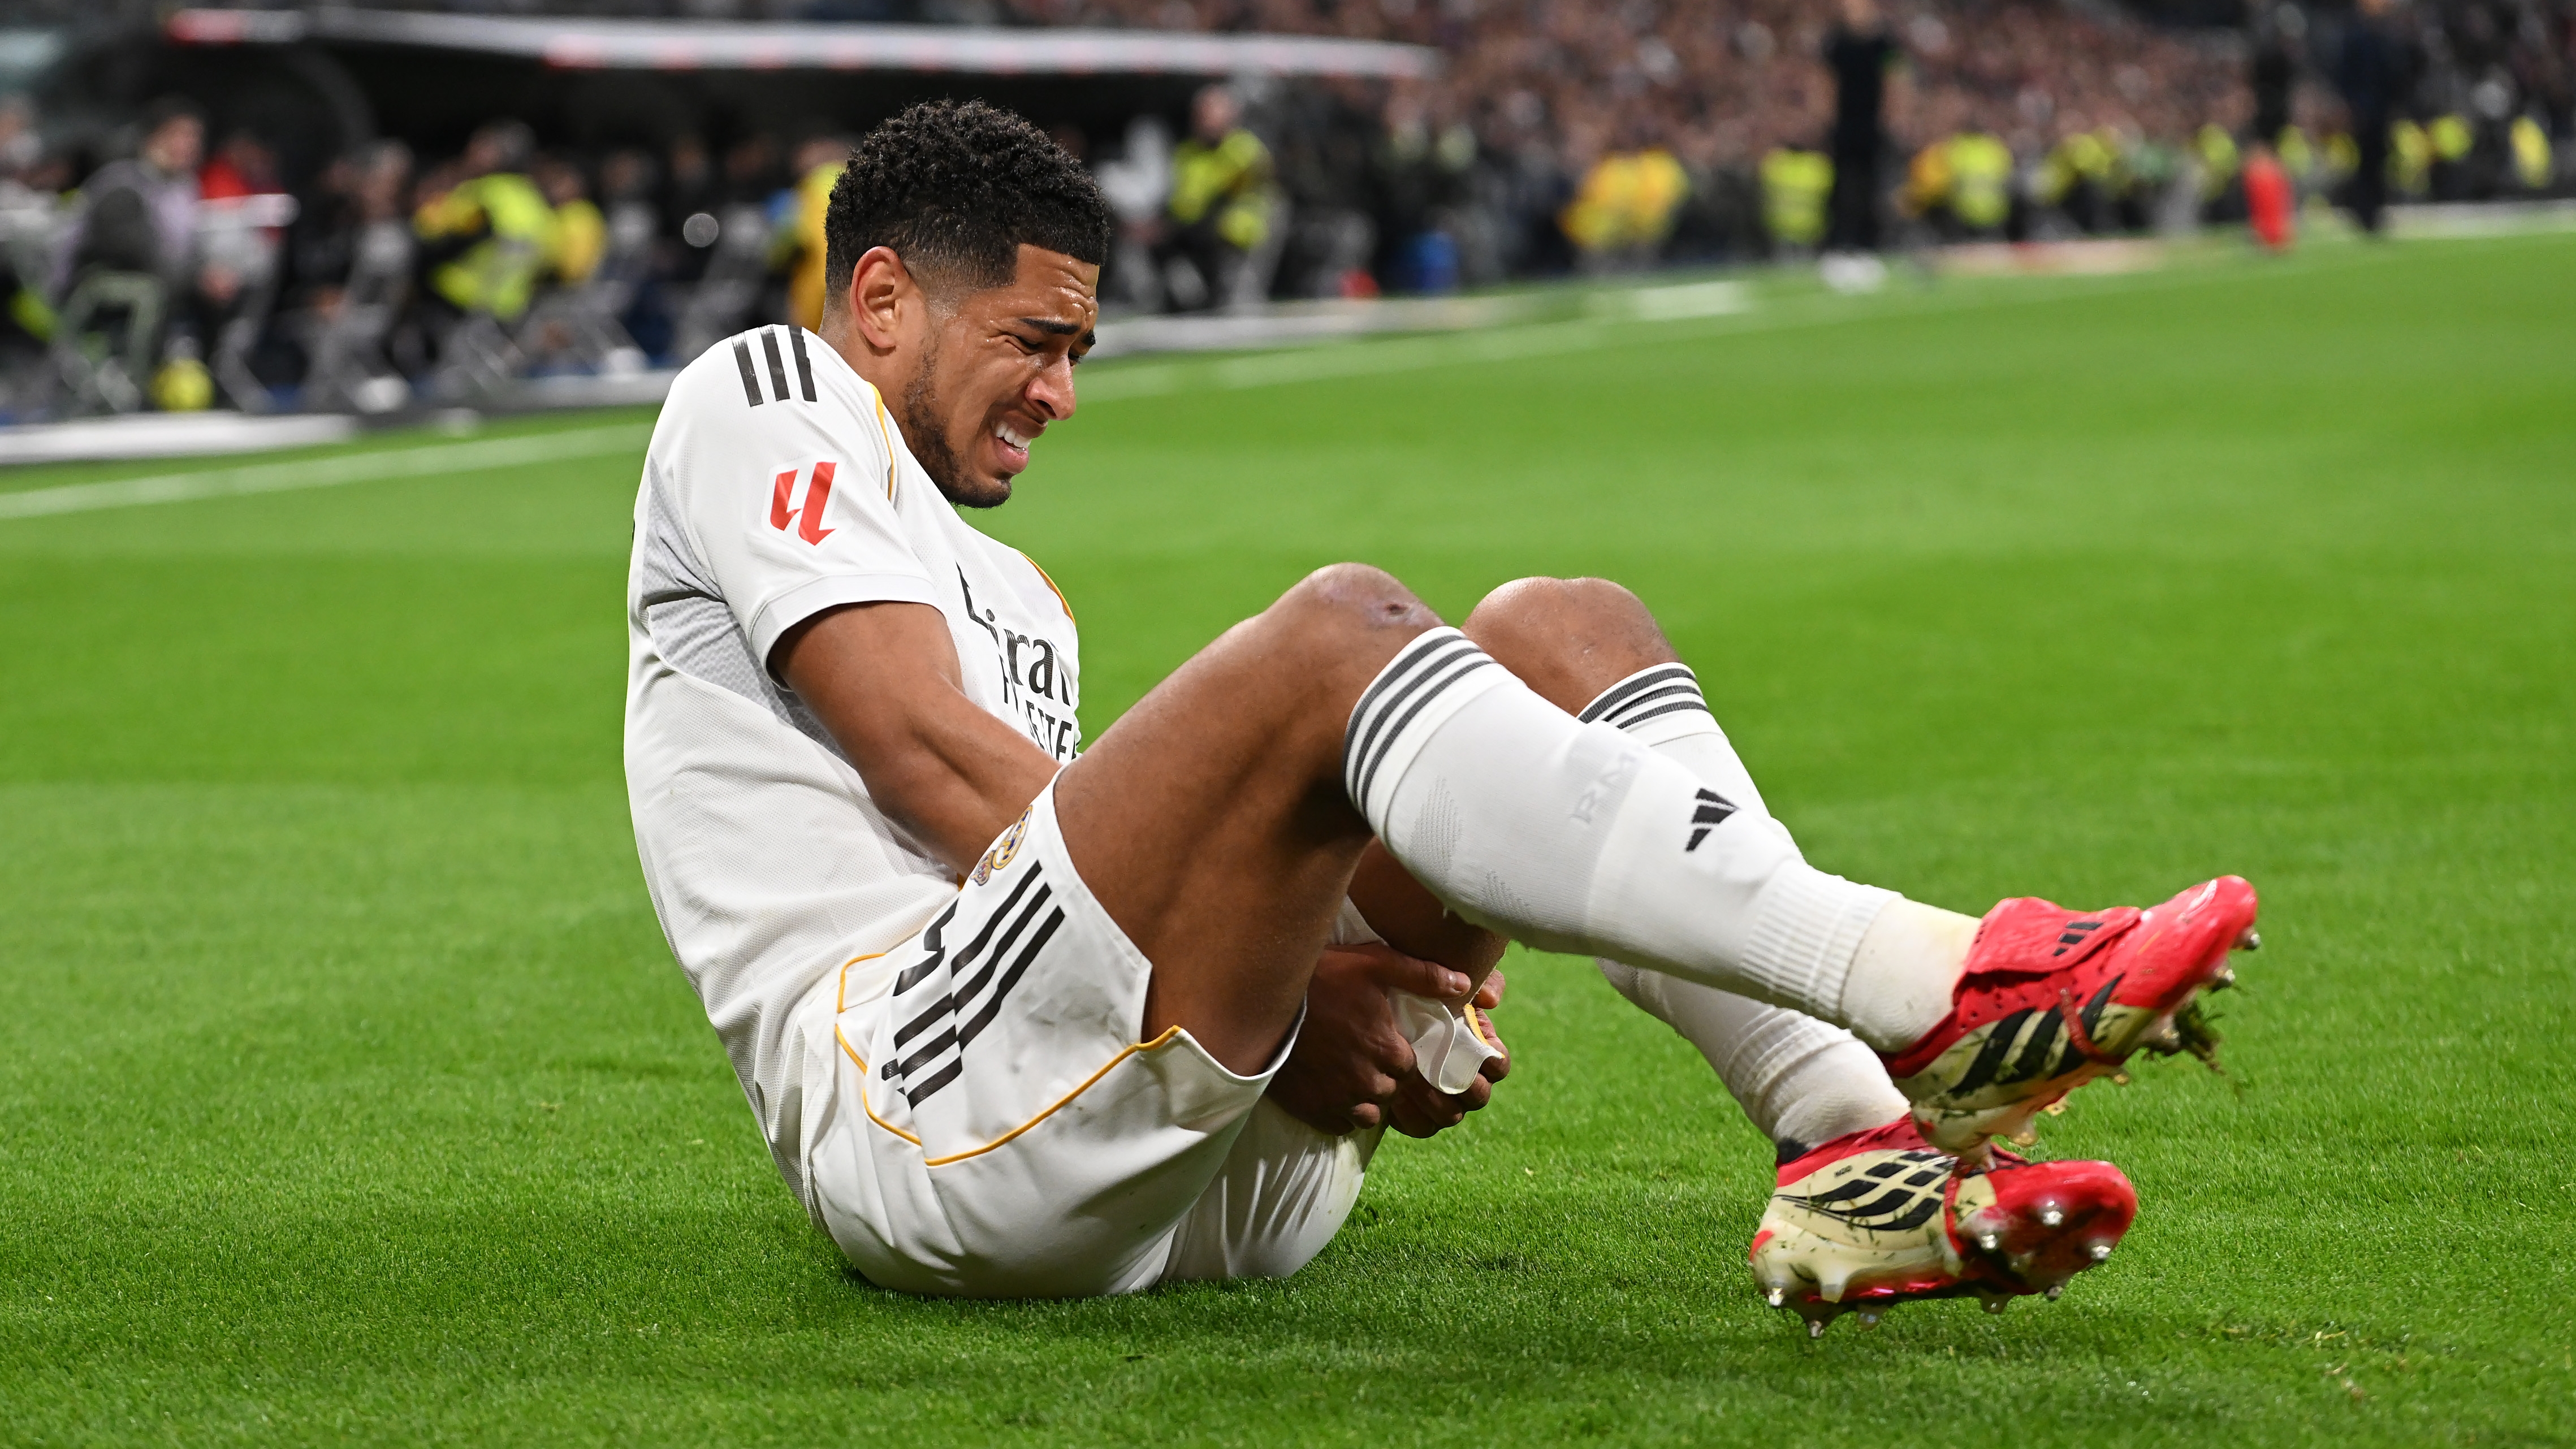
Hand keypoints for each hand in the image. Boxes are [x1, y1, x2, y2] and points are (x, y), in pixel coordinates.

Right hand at [1265, 943, 1509, 1138]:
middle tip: (1358, 1052)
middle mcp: (1369, 1084)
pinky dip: (1336, 1111)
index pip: (1409, 1068)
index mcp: (1388, 1052)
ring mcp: (1339, 1101)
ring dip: (1361, 1099)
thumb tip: (1464, 985)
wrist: (1262, 1001)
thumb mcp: (1375, 964)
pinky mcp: (1313, 1111)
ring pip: (1366, 1114)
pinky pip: (1338, 1124)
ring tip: (1343, 1072)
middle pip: (1389, 1092)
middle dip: (1380, 1077)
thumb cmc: (1322, 977)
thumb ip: (1423, 976)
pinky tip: (1325, 1086)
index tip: (1379, 1039)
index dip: (1396, 1054)